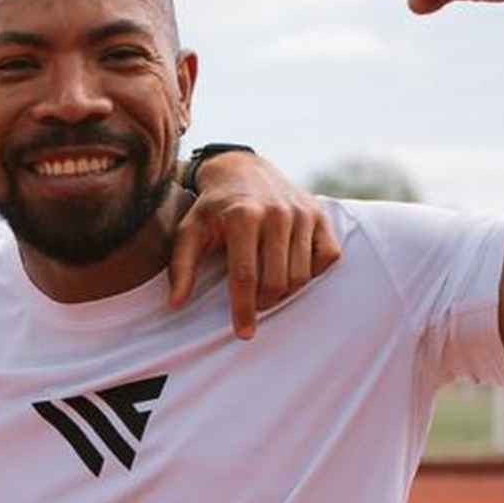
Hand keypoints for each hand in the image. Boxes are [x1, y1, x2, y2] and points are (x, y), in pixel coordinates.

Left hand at [169, 154, 341, 334]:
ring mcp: (301, 212)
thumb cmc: (213, 207)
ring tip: (268, 286)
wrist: (242, 169)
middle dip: (264, 302)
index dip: (244, 309)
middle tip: (253, 303)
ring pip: (302, 275)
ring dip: (286, 291)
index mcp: (243, 216)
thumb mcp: (190, 231)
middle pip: (277, 281)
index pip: (245, 276)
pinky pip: (327, 257)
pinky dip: (313, 271)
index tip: (243, 333)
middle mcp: (277, 212)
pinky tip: (293, 268)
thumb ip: (181, 266)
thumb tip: (176, 303)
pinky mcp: (319, 215)